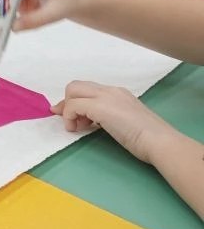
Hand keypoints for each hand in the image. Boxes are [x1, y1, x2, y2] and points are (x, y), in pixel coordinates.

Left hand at [53, 80, 179, 163]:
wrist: (161, 141)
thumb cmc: (149, 138)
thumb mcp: (127, 122)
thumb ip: (110, 117)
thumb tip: (92, 121)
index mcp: (118, 93)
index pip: (89, 89)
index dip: (76, 101)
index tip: (73, 117)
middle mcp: (110, 90)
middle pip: (76, 86)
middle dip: (67, 102)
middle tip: (70, 121)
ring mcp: (105, 96)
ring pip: (73, 91)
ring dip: (68, 109)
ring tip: (77, 127)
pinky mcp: (100, 107)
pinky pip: (74, 105)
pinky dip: (69, 116)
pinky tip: (76, 129)